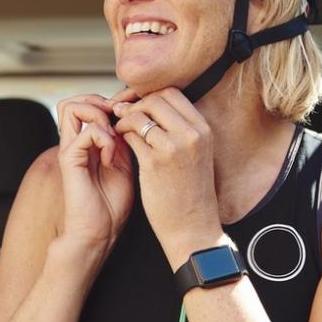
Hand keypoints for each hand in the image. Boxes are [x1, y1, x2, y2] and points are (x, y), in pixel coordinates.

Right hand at [55, 88, 137, 258]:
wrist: (99, 233)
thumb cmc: (112, 205)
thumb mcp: (125, 164)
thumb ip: (123, 140)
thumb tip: (131, 118)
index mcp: (87, 143)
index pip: (88, 105)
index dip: (110, 102)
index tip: (130, 112)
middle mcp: (75, 143)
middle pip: (74, 100)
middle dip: (100, 101)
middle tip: (119, 119)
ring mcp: (70, 150)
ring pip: (71, 107)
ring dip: (98, 115)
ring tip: (114, 135)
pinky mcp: (69, 161)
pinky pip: (84, 132)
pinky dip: (103, 139)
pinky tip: (112, 157)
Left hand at [113, 88, 224, 267]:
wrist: (193, 227)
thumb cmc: (191, 192)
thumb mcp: (196, 154)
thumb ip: (180, 129)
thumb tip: (153, 107)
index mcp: (204, 129)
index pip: (173, 94)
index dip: (150, 96)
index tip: (139, 107)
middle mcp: (191, 134)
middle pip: (156, 99)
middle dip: (135, 104)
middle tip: (123, 114)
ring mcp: (173, 148)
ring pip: (140, 115)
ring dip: (125, 119)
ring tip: (119, 129)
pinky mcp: (154, 163)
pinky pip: (130, 135)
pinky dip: (120, 134)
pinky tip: (117, 143)